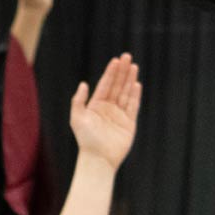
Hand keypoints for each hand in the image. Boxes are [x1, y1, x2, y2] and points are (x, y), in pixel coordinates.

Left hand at [69, 53, 140, 169]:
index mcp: (95, 106)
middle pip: (116, 86)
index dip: (110, 73)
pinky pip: (133, 106)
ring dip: (129, 80)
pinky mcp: (129, 122)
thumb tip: (83, 83)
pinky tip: (136, 84)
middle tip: (127, 56)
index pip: (104, 85)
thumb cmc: (85, 140)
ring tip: (133, 66)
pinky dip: (135, 95)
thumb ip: (78, 101)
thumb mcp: (77, 118)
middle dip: (121, 72)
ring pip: (125, 93)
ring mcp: (119, 115)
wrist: (99, 159)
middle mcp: (107, 109)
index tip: (115, 61)